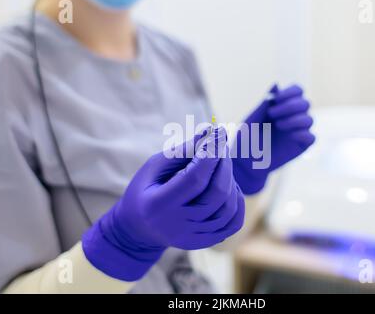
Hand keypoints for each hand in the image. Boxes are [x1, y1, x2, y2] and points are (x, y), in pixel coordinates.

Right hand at [82, 127, 244, 280]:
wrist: (137, 230)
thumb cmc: (144, 191)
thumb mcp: (154, 167)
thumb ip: (182, 151)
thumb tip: (210, 131)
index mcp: (159, 205)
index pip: (195, 178)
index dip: (210, 153)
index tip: (218, 132)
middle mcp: (178, 225)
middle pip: (216, 194)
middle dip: (224, 164)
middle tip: (221, 145)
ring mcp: (192, 237)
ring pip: (227, 208)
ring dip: (231, 181)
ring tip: (220, 166)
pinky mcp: (203, 242)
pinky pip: (233, 223)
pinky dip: (237, 202)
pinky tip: (229, 187)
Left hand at [232, 84, 314, 194]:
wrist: (245, 164)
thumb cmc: (246, 141)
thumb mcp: (251, 120)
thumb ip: (263, 105)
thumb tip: (276, 84)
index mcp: (281, 107)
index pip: (298, 91)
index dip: (291, 92)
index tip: (276, 99)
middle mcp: (292, 118)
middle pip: (306, 103)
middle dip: (290, 106)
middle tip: (272, 114)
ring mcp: (297, 132)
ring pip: (310, 119)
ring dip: (294, 120)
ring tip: (278, 126)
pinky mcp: (300, 147)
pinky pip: (311, 137)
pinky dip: (302, 134)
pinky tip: (289, 136)